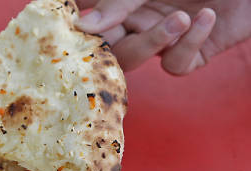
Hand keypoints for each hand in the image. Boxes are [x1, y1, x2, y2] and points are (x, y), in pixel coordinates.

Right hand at [76, 0, 250, 73]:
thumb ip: (118, 2)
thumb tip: (81, 26)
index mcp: (123, 2)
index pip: (88, 15)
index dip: (74, 25)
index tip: (64, 26)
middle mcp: (137, 20)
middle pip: (104, 46)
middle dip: (111, 43)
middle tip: (119, 32)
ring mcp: (163, 39)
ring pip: (135, 60)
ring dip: (154, 42)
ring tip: (180, 18)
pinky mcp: (191, 54)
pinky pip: (175, 65)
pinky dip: (189, 44)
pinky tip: (205, 18)